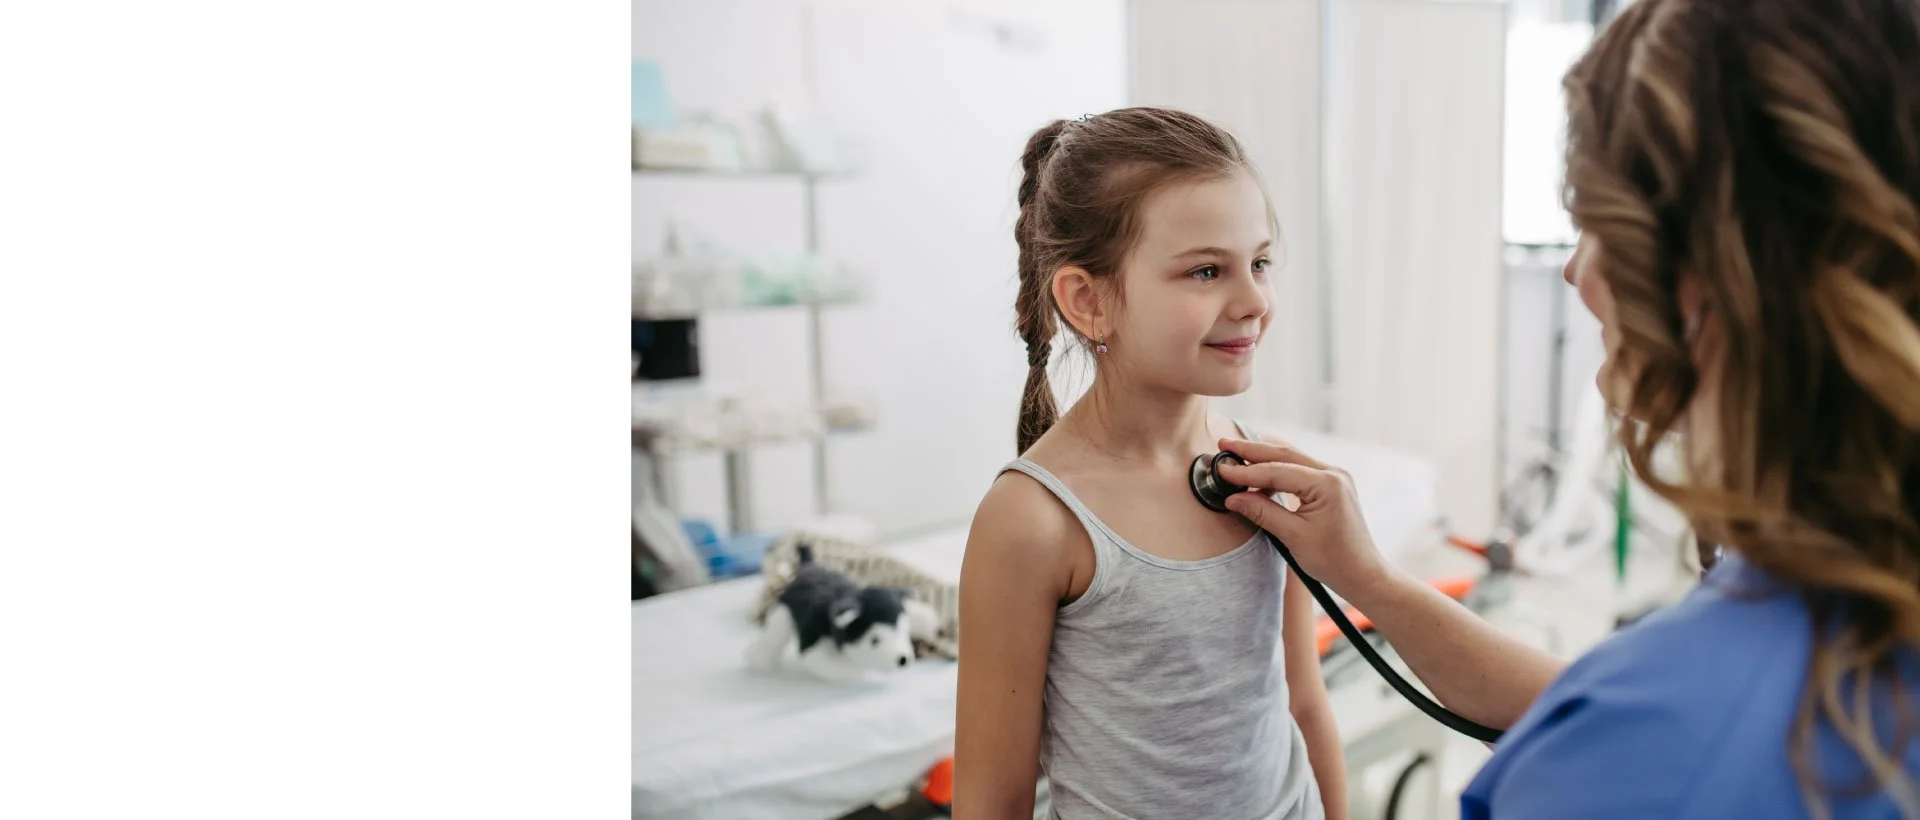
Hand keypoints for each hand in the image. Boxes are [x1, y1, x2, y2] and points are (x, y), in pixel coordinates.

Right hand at [1214, 437, 1391, 595]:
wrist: (1361, 573)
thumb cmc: (1333, 560)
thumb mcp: (1293, 536)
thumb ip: (1262, 512)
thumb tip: (1233, 498)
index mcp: (1327, 484)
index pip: (1278, 471)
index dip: (1246, 471)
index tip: (1222, 470)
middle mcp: (1333, 474)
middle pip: (1285, 454)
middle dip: (1252, 450)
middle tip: (1224, 444)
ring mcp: (1334, 478)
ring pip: (1292, 459)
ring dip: (1263, 458)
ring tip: (1236, 457)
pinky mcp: (1331, 486)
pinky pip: (1299, 471)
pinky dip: (1277, 472)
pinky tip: (1258, 479)